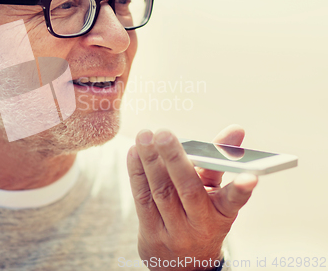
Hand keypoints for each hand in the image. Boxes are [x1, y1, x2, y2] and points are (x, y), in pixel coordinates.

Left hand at [127, 125, 257, 270]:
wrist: (183, 264)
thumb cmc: (202, 214)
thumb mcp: (215, 192)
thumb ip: (220, 159)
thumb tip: (236, 129)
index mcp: (222, 213)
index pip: (233, 201)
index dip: (242, 189)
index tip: (251, 176)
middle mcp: (200, 224)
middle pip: (188, 189)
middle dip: (175, 159)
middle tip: (164, 133)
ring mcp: (174, 230)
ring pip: (162, 191)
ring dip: (150, 161)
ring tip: (144, 136)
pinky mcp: (151, 231)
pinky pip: (142, 198)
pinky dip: (137, 173)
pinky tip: (134, 152)